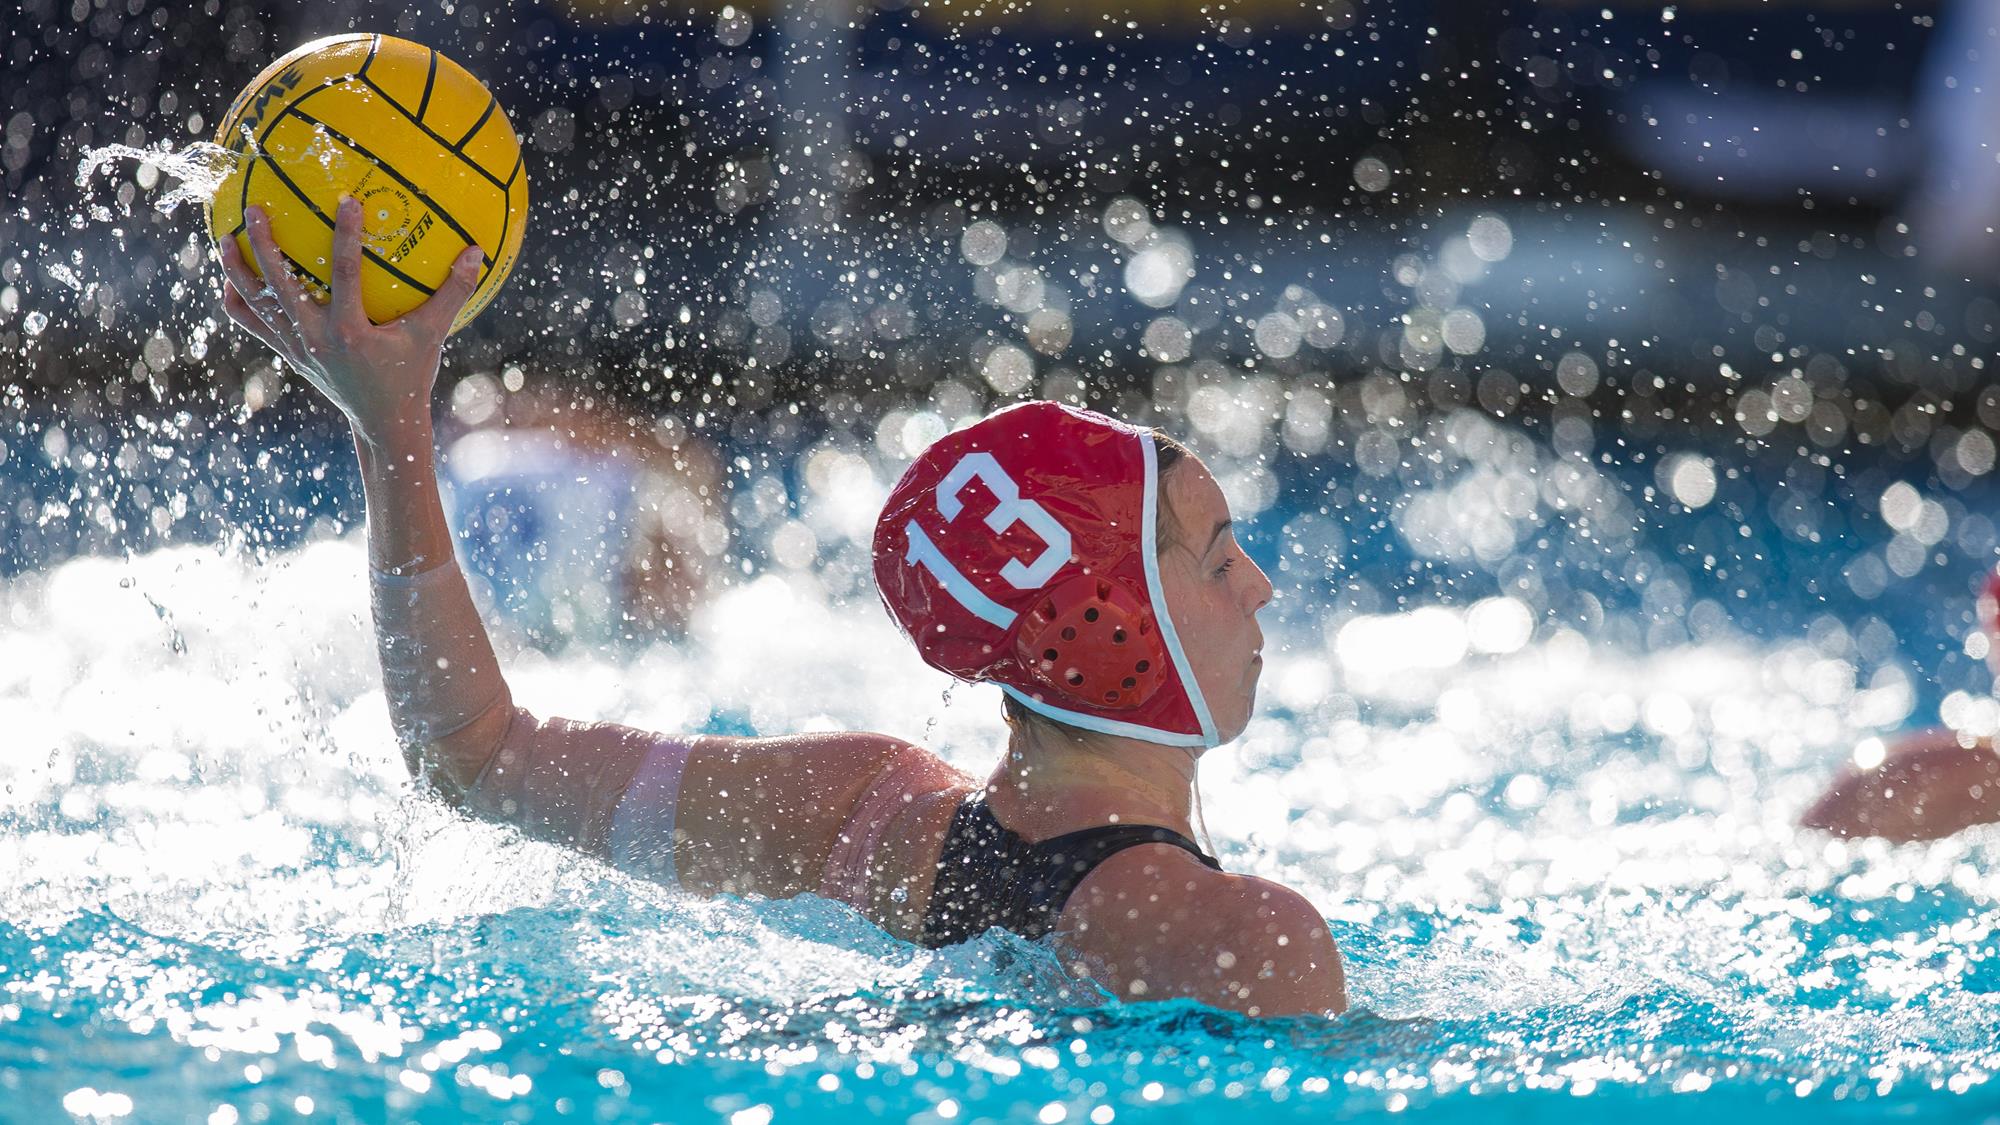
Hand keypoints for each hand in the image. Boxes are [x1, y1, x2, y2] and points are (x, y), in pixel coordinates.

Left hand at [220, 198, 482, 446]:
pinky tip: (230, 278)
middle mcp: (316, 338)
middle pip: (279, 285)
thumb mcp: (433, 334)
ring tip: (225, 237)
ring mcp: (296, 347)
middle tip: (255, 209)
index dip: (346, 235)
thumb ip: (454, 292)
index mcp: (350, 332)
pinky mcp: (288, 353)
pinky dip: (238, 301)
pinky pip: (252, 324)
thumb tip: (477, 251)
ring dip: (237, 270)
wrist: (383, 422)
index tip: (346, 199)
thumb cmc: (410, 375)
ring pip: (255, 303)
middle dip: (264, 245)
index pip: (344, 273)